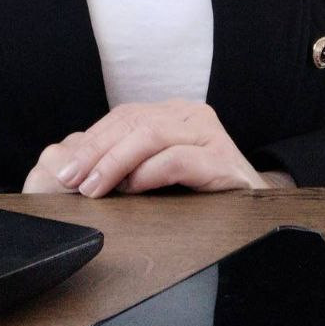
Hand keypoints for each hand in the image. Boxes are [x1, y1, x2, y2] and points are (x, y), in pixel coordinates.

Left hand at [22, 100, 277, 196]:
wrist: (259, 211)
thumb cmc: (200, 192)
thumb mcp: (157, 171)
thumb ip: (124, 162)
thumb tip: (71, 163)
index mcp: (173, 114)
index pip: (123, 117)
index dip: (91, 141)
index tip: (65, 169)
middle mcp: (190, 116)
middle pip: (133, 123)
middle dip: (96, 152)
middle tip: (71, 180)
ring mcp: (209, 134)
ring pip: (151, 135)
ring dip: (115, 162)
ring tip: (94, 187)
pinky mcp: (222, 161)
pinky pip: (178, 158)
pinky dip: (149, 172)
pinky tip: (132, 188)